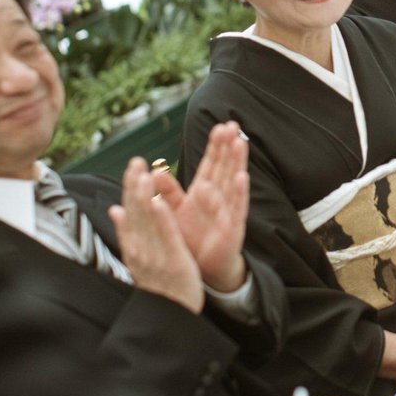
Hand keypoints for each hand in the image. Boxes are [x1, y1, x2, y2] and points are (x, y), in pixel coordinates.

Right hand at [110, 158, 203, 312]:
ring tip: (144, 173)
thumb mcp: (138, 257)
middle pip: (135, 212)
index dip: (129, 187)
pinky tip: (159, 201)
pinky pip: (166, 237)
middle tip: (137, 161)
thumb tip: (115, 209)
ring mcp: (155, 255)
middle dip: (135, 185)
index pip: (129, 210)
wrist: (170, 316)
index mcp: (134, 245)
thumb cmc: (158, 284)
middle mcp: (141, 248)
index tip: (133, 165)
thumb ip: (128, 232)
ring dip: (145, 196)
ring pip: (148, 220)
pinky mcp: (173, 261)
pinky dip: (161, 219)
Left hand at [156, 122, 248, 292]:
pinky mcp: (232, 227)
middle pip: (224, 167)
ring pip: (232, 182)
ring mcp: (227, 211)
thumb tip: (153, 170)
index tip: (220, 126)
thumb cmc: (190, 238)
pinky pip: (236, 207)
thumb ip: (167, 191)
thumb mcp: (175, 212)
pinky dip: (239, 193)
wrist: (201, 270)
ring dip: (237, 162)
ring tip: (240, 142)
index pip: (211, 164)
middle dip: (228, 147)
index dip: (216, 146)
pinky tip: (242, 177)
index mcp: (203, 193)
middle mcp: (217, 198)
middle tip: (232, 125)